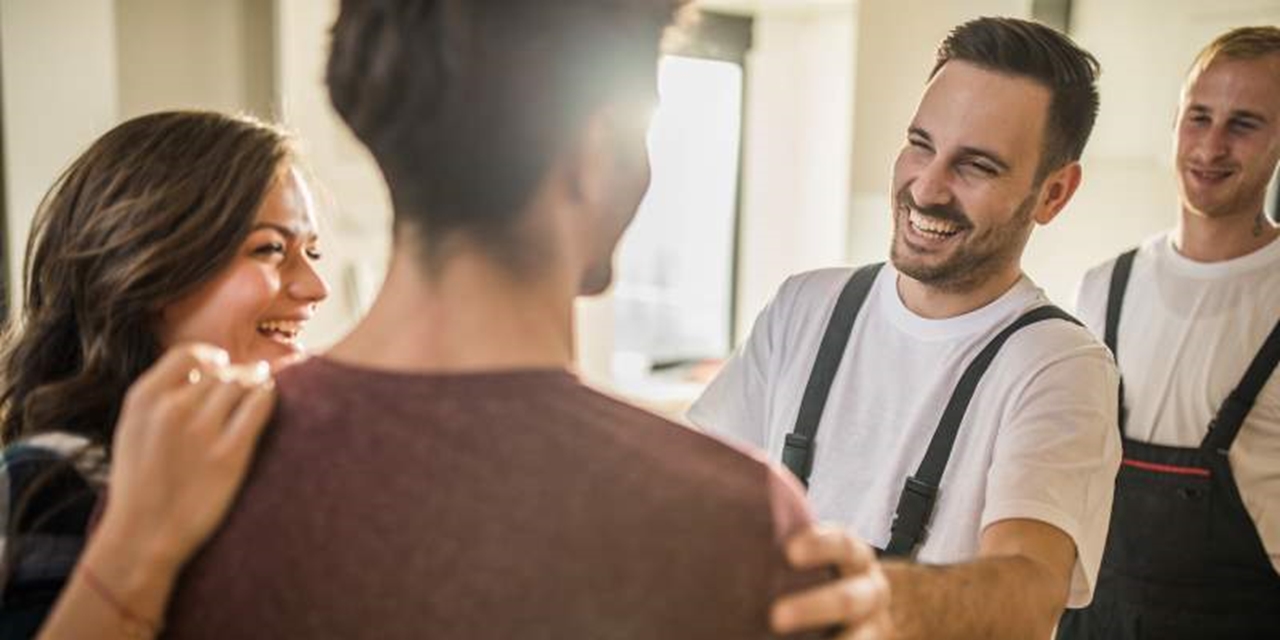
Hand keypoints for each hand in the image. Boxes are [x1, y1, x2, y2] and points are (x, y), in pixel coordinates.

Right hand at [96, 344, 275, 573]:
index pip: (190, 354)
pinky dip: (268, 398)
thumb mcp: (133, 429)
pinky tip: (268, 402)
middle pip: (222, 371)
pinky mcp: (230, 454)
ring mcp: (201, 430)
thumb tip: (205, 370)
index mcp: (144, 399)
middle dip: (238, 377)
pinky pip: (260, 405)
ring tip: (258, 394)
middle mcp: (172, 408)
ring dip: (255, 385)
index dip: (212, 360)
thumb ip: (161, 396)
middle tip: (247, 388)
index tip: (222, 370)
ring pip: (244, 384)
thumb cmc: (141, 484)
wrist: (143, 536)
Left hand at [772, 525, 892, 639]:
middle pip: (847, 599)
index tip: (790, 552)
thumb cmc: (812, 572)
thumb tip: (717, 529)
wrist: (854, 607)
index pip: (841, 543)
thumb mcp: (807, 556)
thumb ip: (782, 548)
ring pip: (859, 638)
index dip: (819, 546)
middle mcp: (871, 588)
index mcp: (853, 555)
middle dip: (813, 609)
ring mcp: (874, 625)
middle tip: (775, 616)